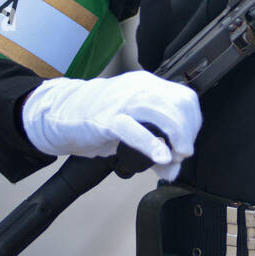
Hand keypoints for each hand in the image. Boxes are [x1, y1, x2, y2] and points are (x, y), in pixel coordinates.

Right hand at [21, 71, 202, 180]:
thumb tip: (173, 170)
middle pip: (178, 103)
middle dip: (187, 131)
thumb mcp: (132, 128)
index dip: (193, 123)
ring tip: (174, 155)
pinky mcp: (106, 118)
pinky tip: (160, 155)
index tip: (186, 144)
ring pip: (161, 111)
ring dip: (176, 135)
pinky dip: (150, 143)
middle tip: (182, 153)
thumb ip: (154, 147)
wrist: (61, 112)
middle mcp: (139, 88)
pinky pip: (133, 128)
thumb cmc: (99, 118)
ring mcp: (122, 101)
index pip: (185, 98)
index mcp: (148, 85)